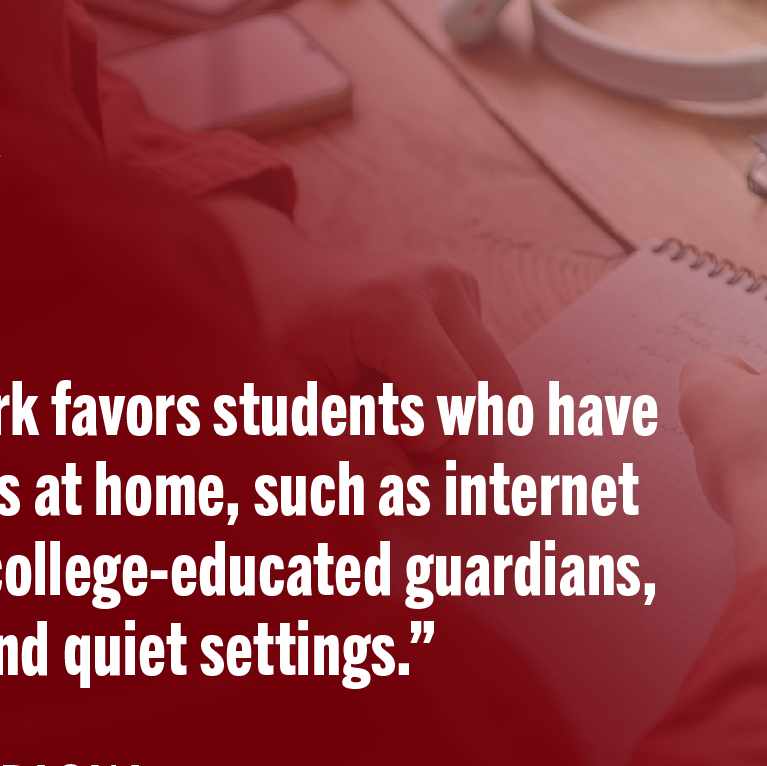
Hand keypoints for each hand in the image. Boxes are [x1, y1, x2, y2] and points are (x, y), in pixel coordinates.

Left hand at [207, 192, 520, 463]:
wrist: (269, 275)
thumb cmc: (268, 341)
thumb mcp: (286, 408)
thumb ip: (348, 456)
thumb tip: (409, 490)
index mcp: (392, 308)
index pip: (456, 410)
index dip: (419, 441)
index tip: (368, 423)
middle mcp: (439, 285)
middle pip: (497, 400)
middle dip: (446, 432)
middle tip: (382, 418)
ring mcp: (458, 285)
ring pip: (499, 391)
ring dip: (449, 414)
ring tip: (387, 395)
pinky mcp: (466, 294)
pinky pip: (485, 371)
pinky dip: (449, 391)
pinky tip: (399, 375)